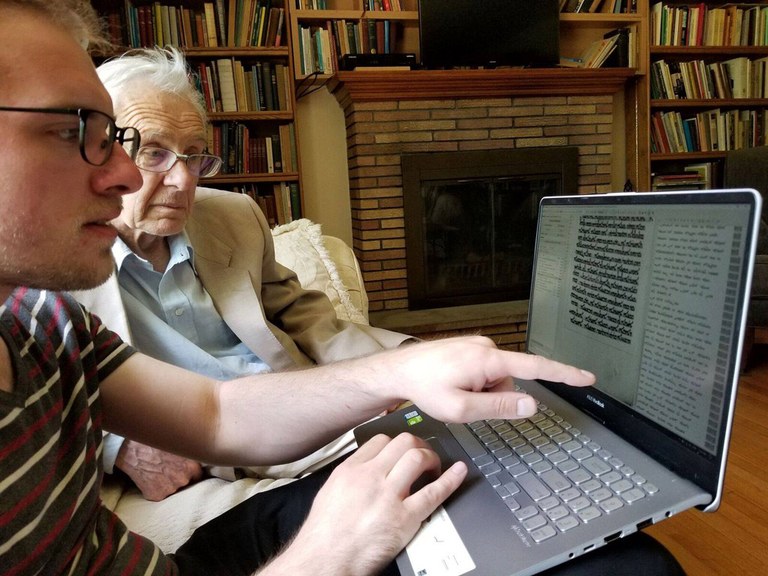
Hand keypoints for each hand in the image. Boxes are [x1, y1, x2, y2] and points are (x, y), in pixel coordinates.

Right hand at [115, 440, 203, 500]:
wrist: (133, 449)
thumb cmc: (155, 441)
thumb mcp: (178, 442)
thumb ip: (189, 451)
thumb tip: (197, 451)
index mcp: (191, 465)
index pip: (198, 475)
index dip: (191, 472)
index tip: (186, 470)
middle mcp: (183, 479)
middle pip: (185, 483)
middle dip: (178, 477)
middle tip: (168, 468)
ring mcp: (170, 488)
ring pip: (172, 489)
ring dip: (166, 483)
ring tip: (156, 471)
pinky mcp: (156, 495)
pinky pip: (158, 494)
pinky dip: (154, 488)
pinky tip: (149, 477)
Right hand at [260, 433, 465, 575]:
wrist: (325, 560)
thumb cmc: (324, 535)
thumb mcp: (330, 493)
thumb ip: (350, 477)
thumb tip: (365, 469)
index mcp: (350, 471)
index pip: (380, 441)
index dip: (396, 442)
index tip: (403, 448)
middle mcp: (370, 477)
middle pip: (402, 442)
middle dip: (418, 445)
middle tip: (423, 454)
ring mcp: (388, 496)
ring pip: (417, 458)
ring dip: (432, 458)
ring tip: (435, 466)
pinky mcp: (404, 519)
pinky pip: (434, 492)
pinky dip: (450, 480)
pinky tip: (459, 472)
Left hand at [385, 336, 595, 423]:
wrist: (399, 370)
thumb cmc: (424, 388)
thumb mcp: (462, 408)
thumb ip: (499, 407)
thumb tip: (532, 405)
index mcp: (488, 360)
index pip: (536, 367)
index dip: (564, 374)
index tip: (587, 378)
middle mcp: (487, 346)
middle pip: (511, 382)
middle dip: (494, 398)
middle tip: (463, 401)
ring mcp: (478, 345)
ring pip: (497, 379)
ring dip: (482, 391)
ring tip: (454, 390)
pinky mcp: (471, 347)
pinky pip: (485, 371)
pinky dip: (474, 383)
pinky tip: (453, 383)